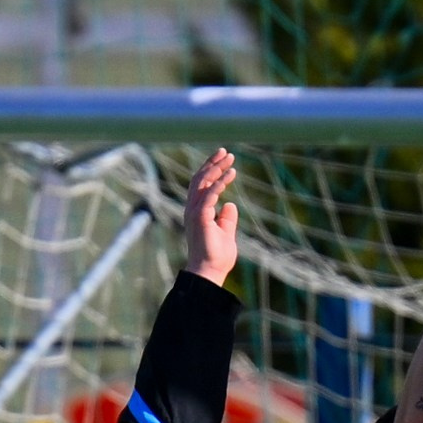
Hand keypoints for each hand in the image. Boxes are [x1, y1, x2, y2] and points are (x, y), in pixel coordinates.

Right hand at [182, 149, 239, 286]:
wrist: (210, 271)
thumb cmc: (216, 255)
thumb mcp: (226, 231)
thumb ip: (227, 218)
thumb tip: (230, 204)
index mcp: (198, 211)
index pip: (202, 185)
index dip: (211, 170)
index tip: (225, 159)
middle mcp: (193, 209)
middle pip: (200, 180)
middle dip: (212, 164)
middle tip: (226, 152)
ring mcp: (195, 213)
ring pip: (202, 184)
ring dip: (216, 169)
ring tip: (230, 158)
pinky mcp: (200, 218)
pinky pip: (209, 196)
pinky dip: (218, 184)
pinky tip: (229, 175)